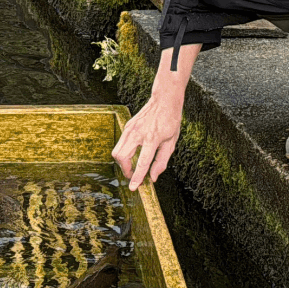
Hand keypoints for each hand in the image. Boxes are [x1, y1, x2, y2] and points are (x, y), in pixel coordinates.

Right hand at [112, 44, 199, 190]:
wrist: (164, 100)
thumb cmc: (171, 121)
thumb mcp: (171, 143)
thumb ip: (161, 161)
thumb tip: (153, 177)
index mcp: (152, 139)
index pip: (142, 162)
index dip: (137, 177)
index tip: (133, 188)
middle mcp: (138, 133)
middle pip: (121, 157)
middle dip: (125, 170)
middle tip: (134, 176)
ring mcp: (130, 128)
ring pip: (117, 151)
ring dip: (123, 162)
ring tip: (133, 166)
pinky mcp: (127, 126)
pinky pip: (120, 144)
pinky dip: (124, 153)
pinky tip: (134, 153)